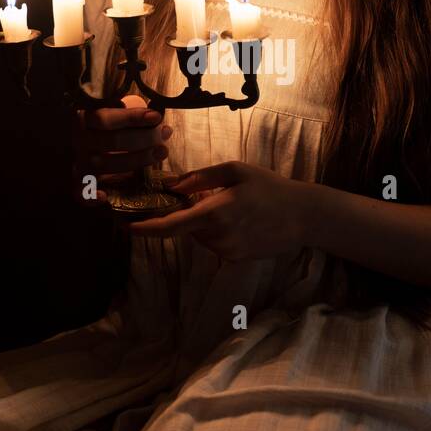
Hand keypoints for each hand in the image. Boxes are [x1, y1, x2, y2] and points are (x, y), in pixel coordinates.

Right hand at [71, 93, 172, 203]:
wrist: (92, 140)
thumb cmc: (111, 124)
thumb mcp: (117, 111)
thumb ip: (129, 111)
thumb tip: (154, 117)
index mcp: (84, 119)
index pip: (105, 118)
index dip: (131, 118)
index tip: (156, 117)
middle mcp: (79, 141)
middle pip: (112, 141)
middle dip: (144, 138)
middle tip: (165, 134)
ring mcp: (79, 162)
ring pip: (106, 164)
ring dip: (137, 159)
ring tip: (162, 152)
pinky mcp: (80, 182)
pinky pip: (81, 192)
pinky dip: (90, 196)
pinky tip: (104, 197)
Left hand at [127, 160, 310, 260]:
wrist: (304, 216)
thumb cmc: (270, 187)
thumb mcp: (235, 170)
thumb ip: (200, 178)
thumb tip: (171, 185)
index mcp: (215, 212)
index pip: (171, 225)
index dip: (146, 228)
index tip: (127, 226)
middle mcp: (218, 236)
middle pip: (185, 228)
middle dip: (187, 213)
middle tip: (208, 196)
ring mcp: (227, 251)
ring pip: (199, 236)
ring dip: (203, 223)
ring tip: (232, 207)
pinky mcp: (235, 259)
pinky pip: (214, 244)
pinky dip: (218, 232)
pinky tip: (241, 220)